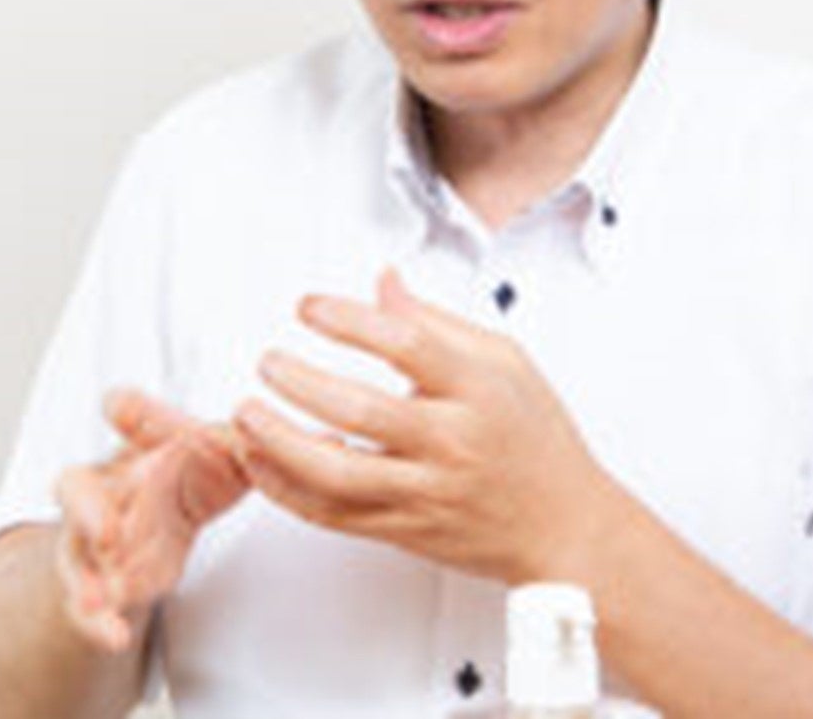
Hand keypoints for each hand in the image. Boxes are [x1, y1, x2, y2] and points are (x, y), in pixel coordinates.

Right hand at [53, 388, 250, 651]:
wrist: (155, 517)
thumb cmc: (184, 473)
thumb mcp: (221, 456)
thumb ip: (253, 447)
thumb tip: (313, 436)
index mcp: (142, 446)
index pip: (130, 419)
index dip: (129, 413)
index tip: (121, 406)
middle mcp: (107, 489)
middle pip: (79, 490)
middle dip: (87, 509)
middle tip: (105, 531)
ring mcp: (95, 540)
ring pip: (77, 557)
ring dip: (86, 581)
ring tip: (98, 602)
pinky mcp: (101, 584)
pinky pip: (89, 606)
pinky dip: (99, 623)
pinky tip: (115, 636)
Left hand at [232, 267, 622, 585]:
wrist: (565, 527)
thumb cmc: (538, 442)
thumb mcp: (505, 362)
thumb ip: (438, 321)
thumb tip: (384, 283)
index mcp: (476, 390)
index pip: (406, 344)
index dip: (349, 319)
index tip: (309, 306)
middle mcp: (449, 442)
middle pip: (362, 411)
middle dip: (301, 383)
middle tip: (268, 361)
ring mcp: (425, 491)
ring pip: (338, 474)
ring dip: (281, 443)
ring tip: (247, 415)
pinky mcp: (405, 529)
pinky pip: (334, 515)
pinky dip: (288, 490)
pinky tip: (261, 462)